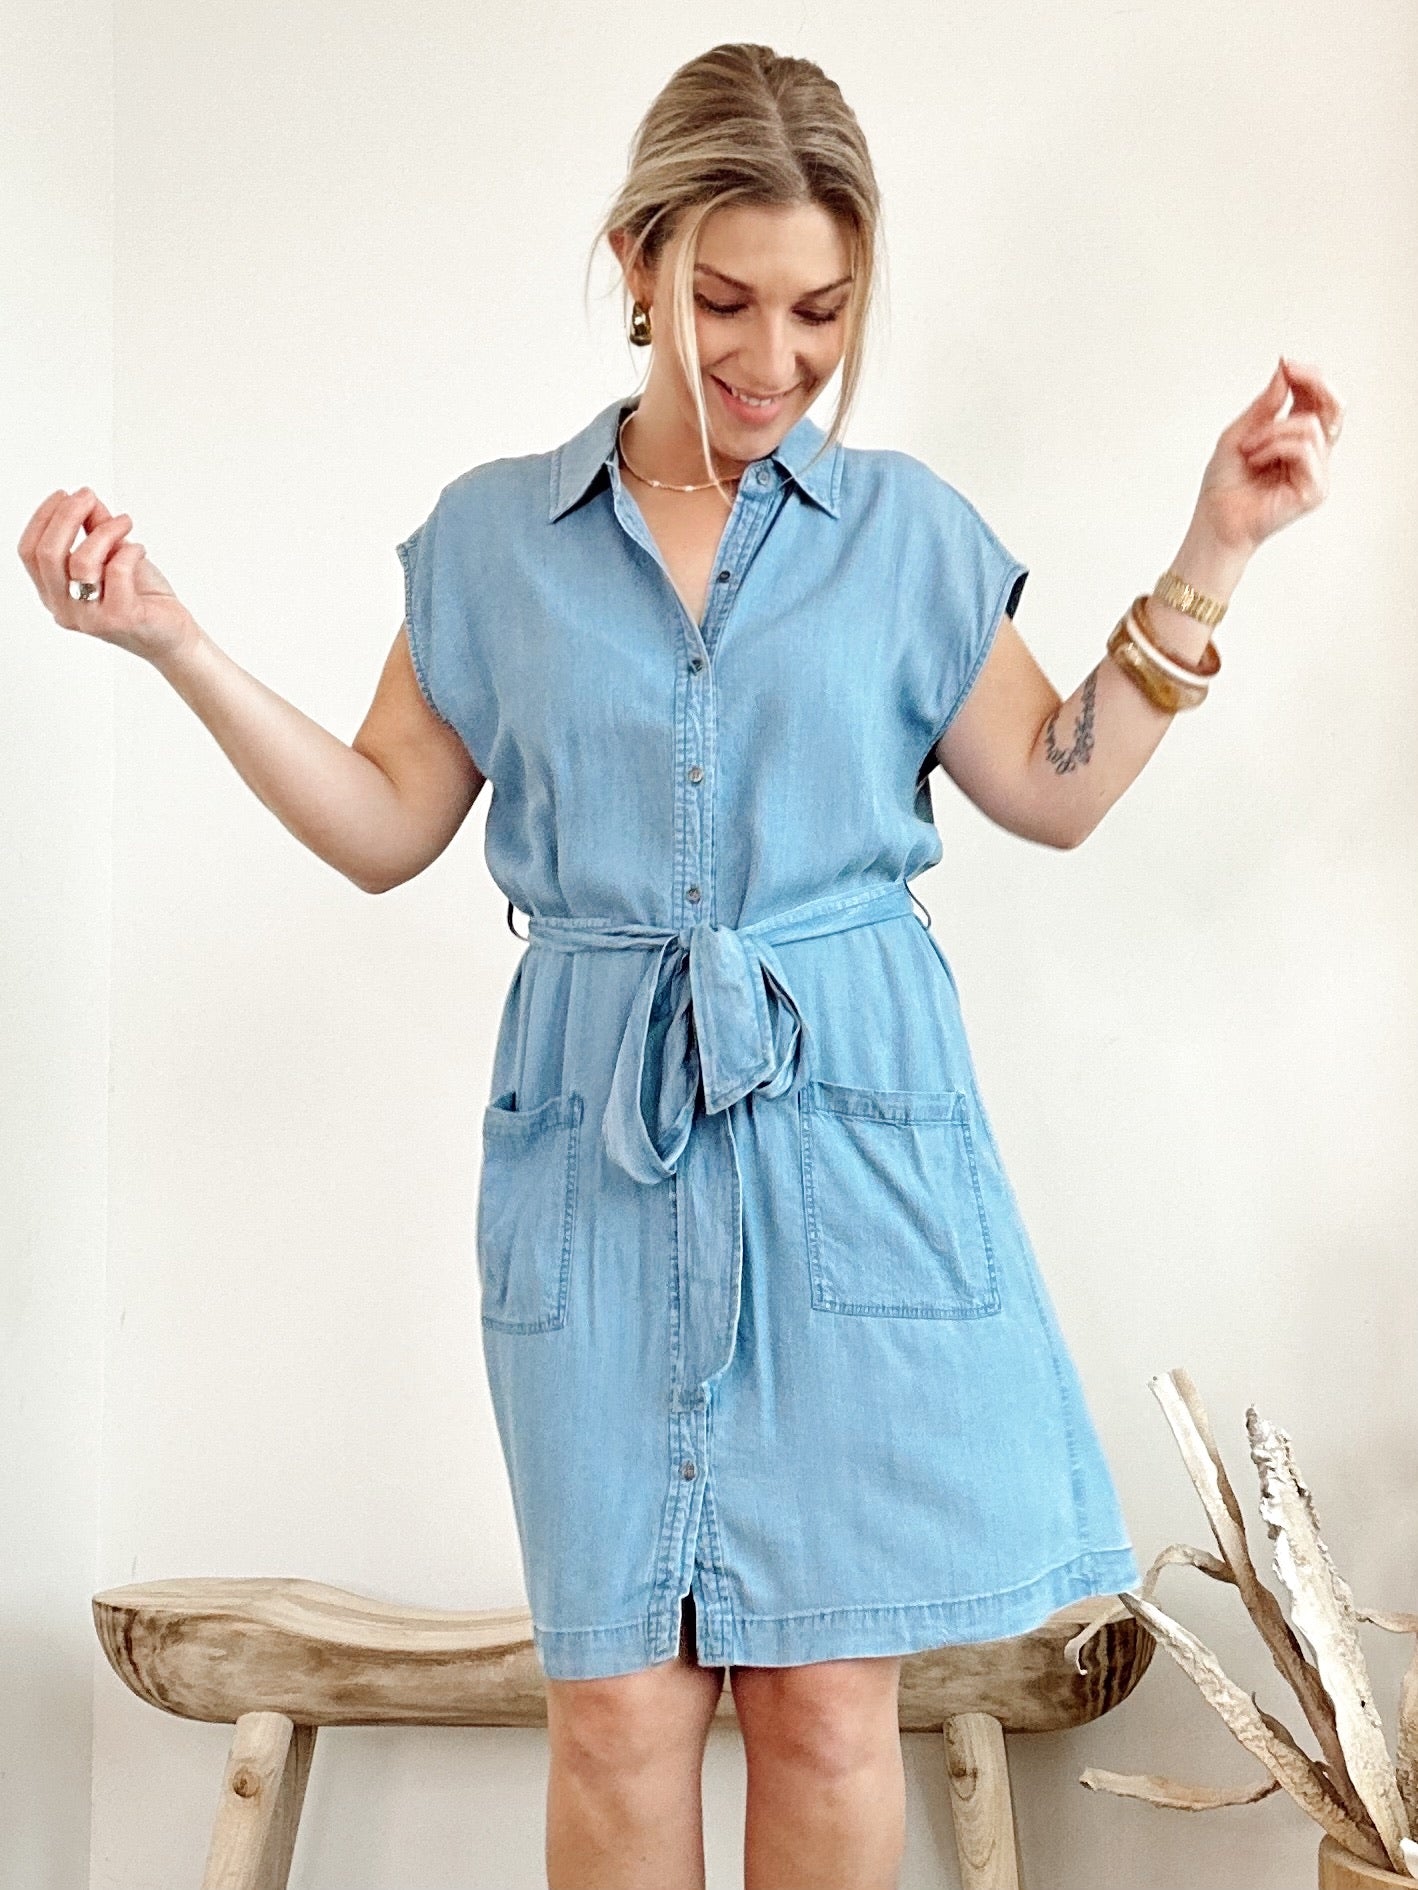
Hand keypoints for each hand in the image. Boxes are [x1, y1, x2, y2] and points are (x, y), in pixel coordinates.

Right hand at [16, 487, 198, 664]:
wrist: (173, 635)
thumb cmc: (142, 598)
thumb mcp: (113, 555)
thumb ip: (95, 529)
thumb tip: (85, 498)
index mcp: (54, 593)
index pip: (29, 552)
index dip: (44, 518)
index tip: (66, 494)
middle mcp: (64, 609)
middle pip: (48, 554)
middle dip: (67, 516)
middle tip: (88, 497)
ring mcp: (90, 618)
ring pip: (81, 561)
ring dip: (105, 531)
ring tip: (125, 523)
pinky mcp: (119, 619)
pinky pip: (117, 572)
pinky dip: (129, 551)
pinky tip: (139, 549)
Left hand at [1191, 357, 1344, 559]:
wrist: (1215, 520)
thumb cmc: (1224, 484)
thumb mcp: (1241, 432)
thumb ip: (1266, 404)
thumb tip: (1285, 369)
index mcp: (1296, 437)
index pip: (1317, 399)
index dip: (1308, 377)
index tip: (1286, 363)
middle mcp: (1312, 453)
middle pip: (1334, 407)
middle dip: (1314, 383)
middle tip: (1290, 372)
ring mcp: (1316, 472)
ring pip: (1310, 426)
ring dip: (1271, 431)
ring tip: (1248, 449)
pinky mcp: (1315, 489)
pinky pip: (1302, 449)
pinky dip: (1273, 448)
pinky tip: (1255, 461)